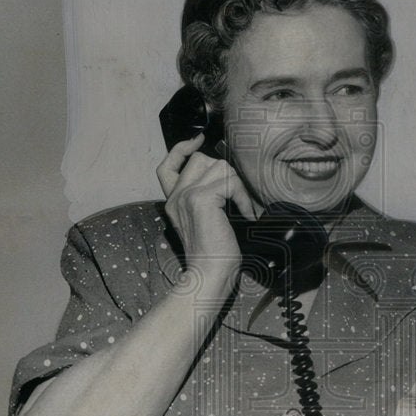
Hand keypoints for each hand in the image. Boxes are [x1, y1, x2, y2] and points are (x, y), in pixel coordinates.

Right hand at [156, 133, 257, 281]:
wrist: (209, 275)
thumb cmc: (214, 255)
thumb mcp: (205, 222)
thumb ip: (205, 199)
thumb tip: (225, 176)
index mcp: (173, 201)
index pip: (167, 165)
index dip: (182, 148)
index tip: (199, 140)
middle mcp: (176, 196)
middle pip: (201, 159)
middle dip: (225, 172)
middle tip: (238, 196)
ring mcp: (186, 196)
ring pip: (218, 166)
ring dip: (238, 184)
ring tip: (244, 208)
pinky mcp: (201, 199)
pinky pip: (231, 183)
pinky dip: (244, 197)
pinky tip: (247, 215)